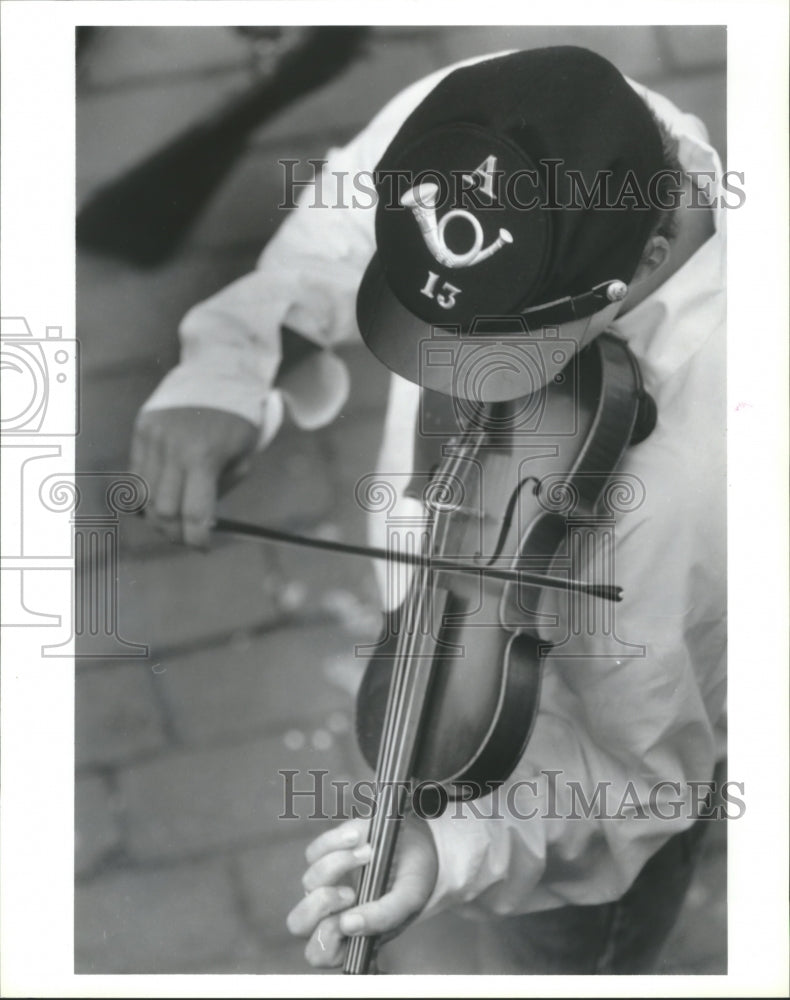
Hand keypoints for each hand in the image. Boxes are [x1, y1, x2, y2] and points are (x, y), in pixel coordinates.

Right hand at [131, 406, 258, 546]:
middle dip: (174, 532)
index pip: (194, 513)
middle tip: (186, 538)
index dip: (197, 538)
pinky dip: (146, 493)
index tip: (202, 547)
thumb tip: (200, 522)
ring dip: (156, 517)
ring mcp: (152, 437)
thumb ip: (220, 490)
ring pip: (143, 496)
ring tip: (172, 521)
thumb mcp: (243, 458)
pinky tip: (160, 498)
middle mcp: (172, 448)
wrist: (219, 373)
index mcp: (204, 456)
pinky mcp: (142, 430)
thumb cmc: (238, 421)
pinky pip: (137, 473)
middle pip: (162, 511)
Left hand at [286, 817, 437, 967]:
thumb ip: (384, 917)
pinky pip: (314, 852)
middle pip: (298, 923)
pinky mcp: (324, 854)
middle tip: (350, 893)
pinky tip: (359, 837)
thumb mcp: (409, 900)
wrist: (418, 844)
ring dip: (338, 865)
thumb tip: (348, 926)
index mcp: (351, 937)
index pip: (319, 953)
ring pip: (309, 882)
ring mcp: (326, 884)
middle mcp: (332, 913)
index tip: (351, 917)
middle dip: (321, 906)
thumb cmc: (413, 880)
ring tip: (369, 853)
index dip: (328, 939)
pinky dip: (335, 842)